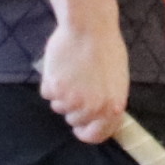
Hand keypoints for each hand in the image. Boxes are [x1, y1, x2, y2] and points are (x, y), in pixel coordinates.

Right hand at [39, 13, 130, 142]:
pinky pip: (47, 94)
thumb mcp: (117, 81)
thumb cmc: (106, 50)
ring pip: (59, 107)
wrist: (89, 29)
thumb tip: (99, 118)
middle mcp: (92, 108)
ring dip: (62, 94)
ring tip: (73, 72)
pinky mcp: (53, 88)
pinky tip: (62, 68)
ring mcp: (71, 100)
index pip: (96, 136)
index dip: (87, 132)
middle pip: (74, 121)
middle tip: (80, 85)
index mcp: (113, 108)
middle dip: (74, 107)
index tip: (81, 127)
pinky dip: (51, 83)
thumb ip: (108, 102)